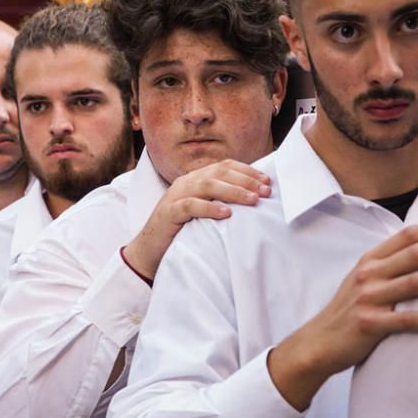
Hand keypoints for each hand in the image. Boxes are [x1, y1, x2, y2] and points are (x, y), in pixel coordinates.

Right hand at [123, 159, 270, 280]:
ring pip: (206, 185)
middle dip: (245, 180)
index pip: (224, 166)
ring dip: (233, 191)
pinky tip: (226, 213)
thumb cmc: (182, 232)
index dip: (247, 171)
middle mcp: (185, 183)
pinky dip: (209, 208)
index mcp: (195, 179)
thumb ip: (222, 202)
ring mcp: (175, 196)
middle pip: (219, 173)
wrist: (149, 251)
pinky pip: (190, 205)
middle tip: (266, 192)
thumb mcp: (204, 212)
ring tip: (252, 200)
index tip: (268, 182)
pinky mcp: (168, 213)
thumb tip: (255, 199)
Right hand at [268, 222, 417, 411]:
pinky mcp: (371, 324)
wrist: (319, 341)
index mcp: (369, 260)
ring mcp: (368, 298)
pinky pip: (409, 319)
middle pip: (417, 254)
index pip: (407, 236)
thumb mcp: (363, 280)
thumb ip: (389, 266)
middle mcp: (368, 274)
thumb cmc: (348, 311)